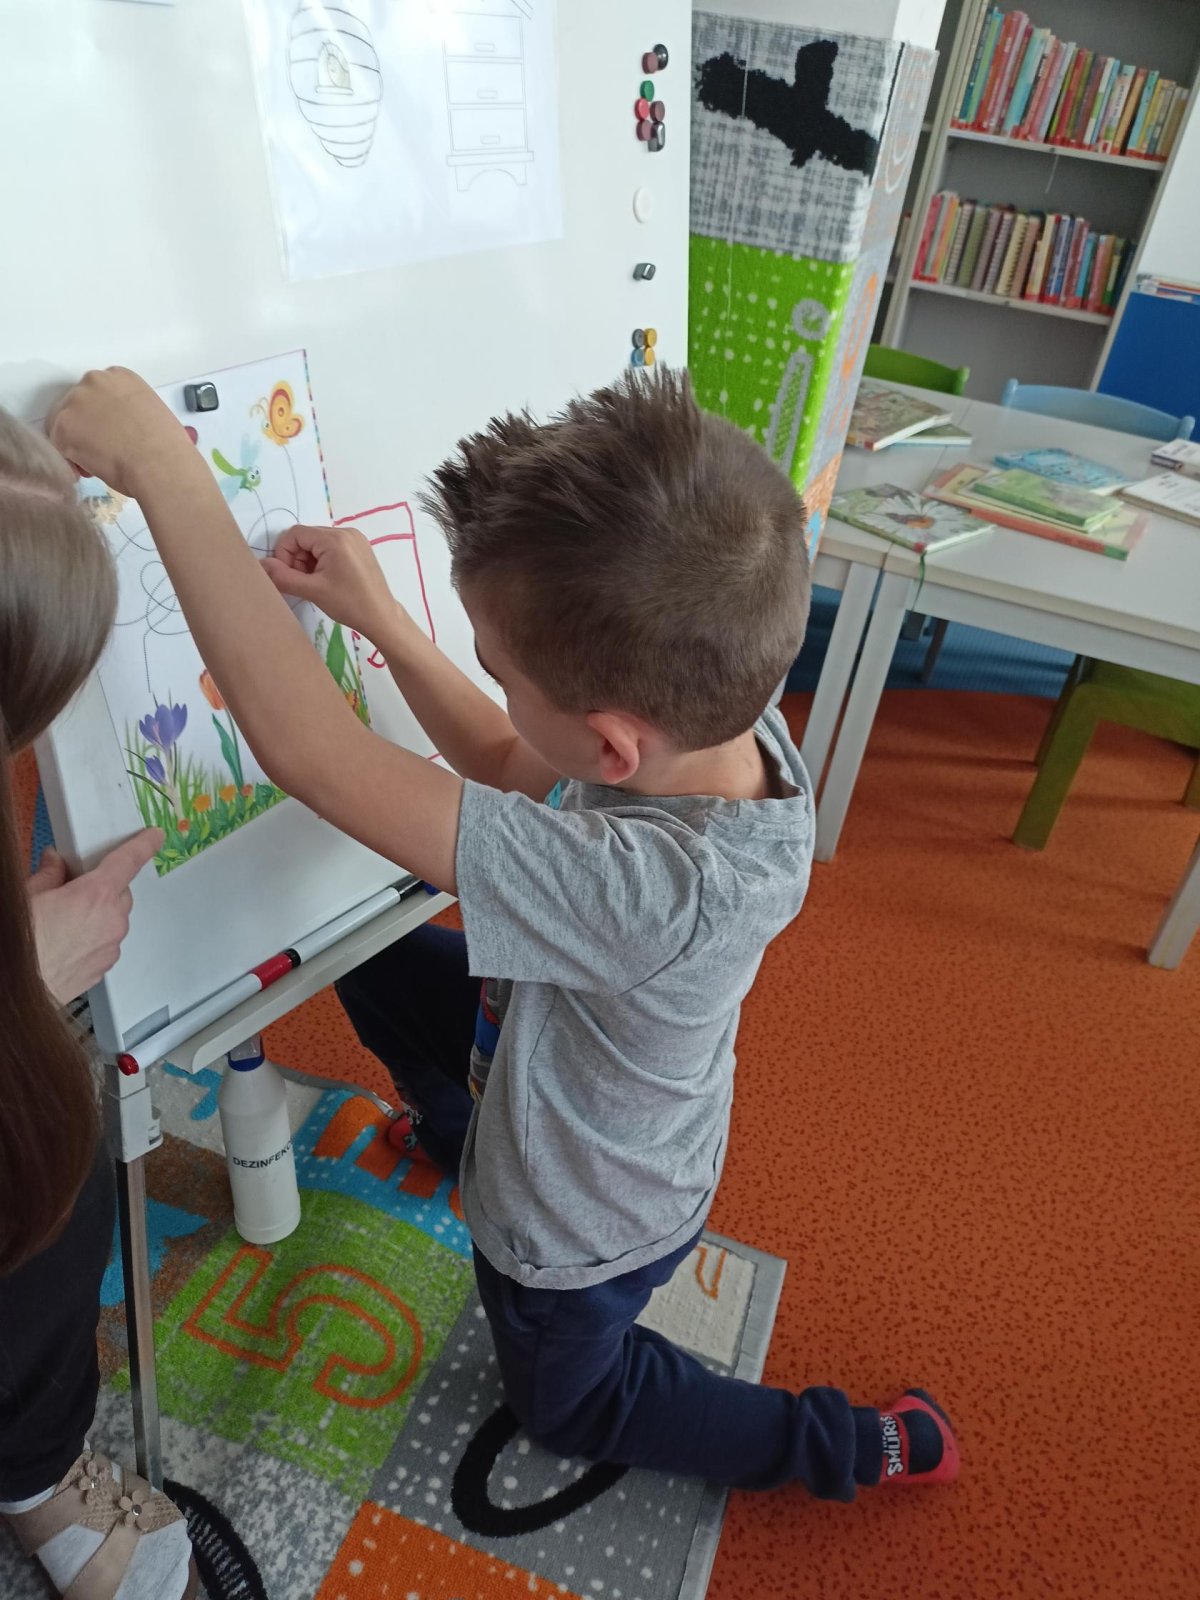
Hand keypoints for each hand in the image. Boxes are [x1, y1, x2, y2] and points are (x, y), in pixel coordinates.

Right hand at [29, 831, 162, 1004]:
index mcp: (96, 895)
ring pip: (114, 919)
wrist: (18, 986)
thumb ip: (49, 874)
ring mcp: (110, 947)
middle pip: (120, 893)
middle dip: (102, 888)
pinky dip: (94, 937)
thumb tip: (55, 861)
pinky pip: (107, 943)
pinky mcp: (104, 967)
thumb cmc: (23, 944)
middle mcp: (111, 920)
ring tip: (64, 921)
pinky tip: (68, 940)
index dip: (143, 845)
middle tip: (73, 890)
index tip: (154, 837)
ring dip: (98, 914)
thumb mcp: (29, 897)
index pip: (128, 861)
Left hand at [48, 367, 196, 498]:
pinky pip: (58, 446)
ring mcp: (76, 402)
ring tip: (98, 462)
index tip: (109, 432)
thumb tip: (122, 429)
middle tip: (102, 450)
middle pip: (77, 404)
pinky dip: (71, 460)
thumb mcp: (153, 414)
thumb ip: (129, 412)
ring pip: (64, 424)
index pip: (98, 392)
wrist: (161, 465)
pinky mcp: (63, 427)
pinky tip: (91, 469)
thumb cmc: (167, 447)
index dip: (100, 415)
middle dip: (86, 427)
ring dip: (77, 443)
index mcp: (120, 376)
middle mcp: (95, 381)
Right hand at [262, 524, 403, 641]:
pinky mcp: (360, 548)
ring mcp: (355, 539)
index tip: (289, 575)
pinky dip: (323, 561)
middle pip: (307, 537)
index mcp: (334, 538)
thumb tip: (261, 565)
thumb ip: (283, 577)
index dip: (284, 553)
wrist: (381, 616)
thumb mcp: (312, 591)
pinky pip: (331, 547)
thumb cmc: (349, 604)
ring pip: (318, 543)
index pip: (295, 534)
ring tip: (316, 583)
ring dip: (309, 561)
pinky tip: (328, 580)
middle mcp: (346, 532)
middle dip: (298, 559)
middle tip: (303, 582)